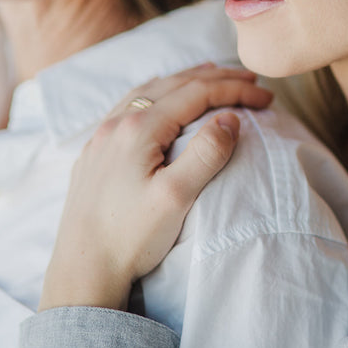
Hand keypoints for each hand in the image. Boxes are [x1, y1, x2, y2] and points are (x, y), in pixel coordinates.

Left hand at [38, 64, 272, 311]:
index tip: (267, 98)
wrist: (81, 272)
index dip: (235, 90)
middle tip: (251, 82)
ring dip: (185, 81)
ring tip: (212, 75)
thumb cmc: (129, 239)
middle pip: (174, 84)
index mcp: (138, 128)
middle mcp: (116, 123)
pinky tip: (162, 99)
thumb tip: (230, 118)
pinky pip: (131, 105)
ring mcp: (101, 137)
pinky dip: (158, 93)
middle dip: (216, 79)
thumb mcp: (176, 197)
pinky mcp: (95, 153)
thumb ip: (206, 153)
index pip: (197, 93)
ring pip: (150, 92)